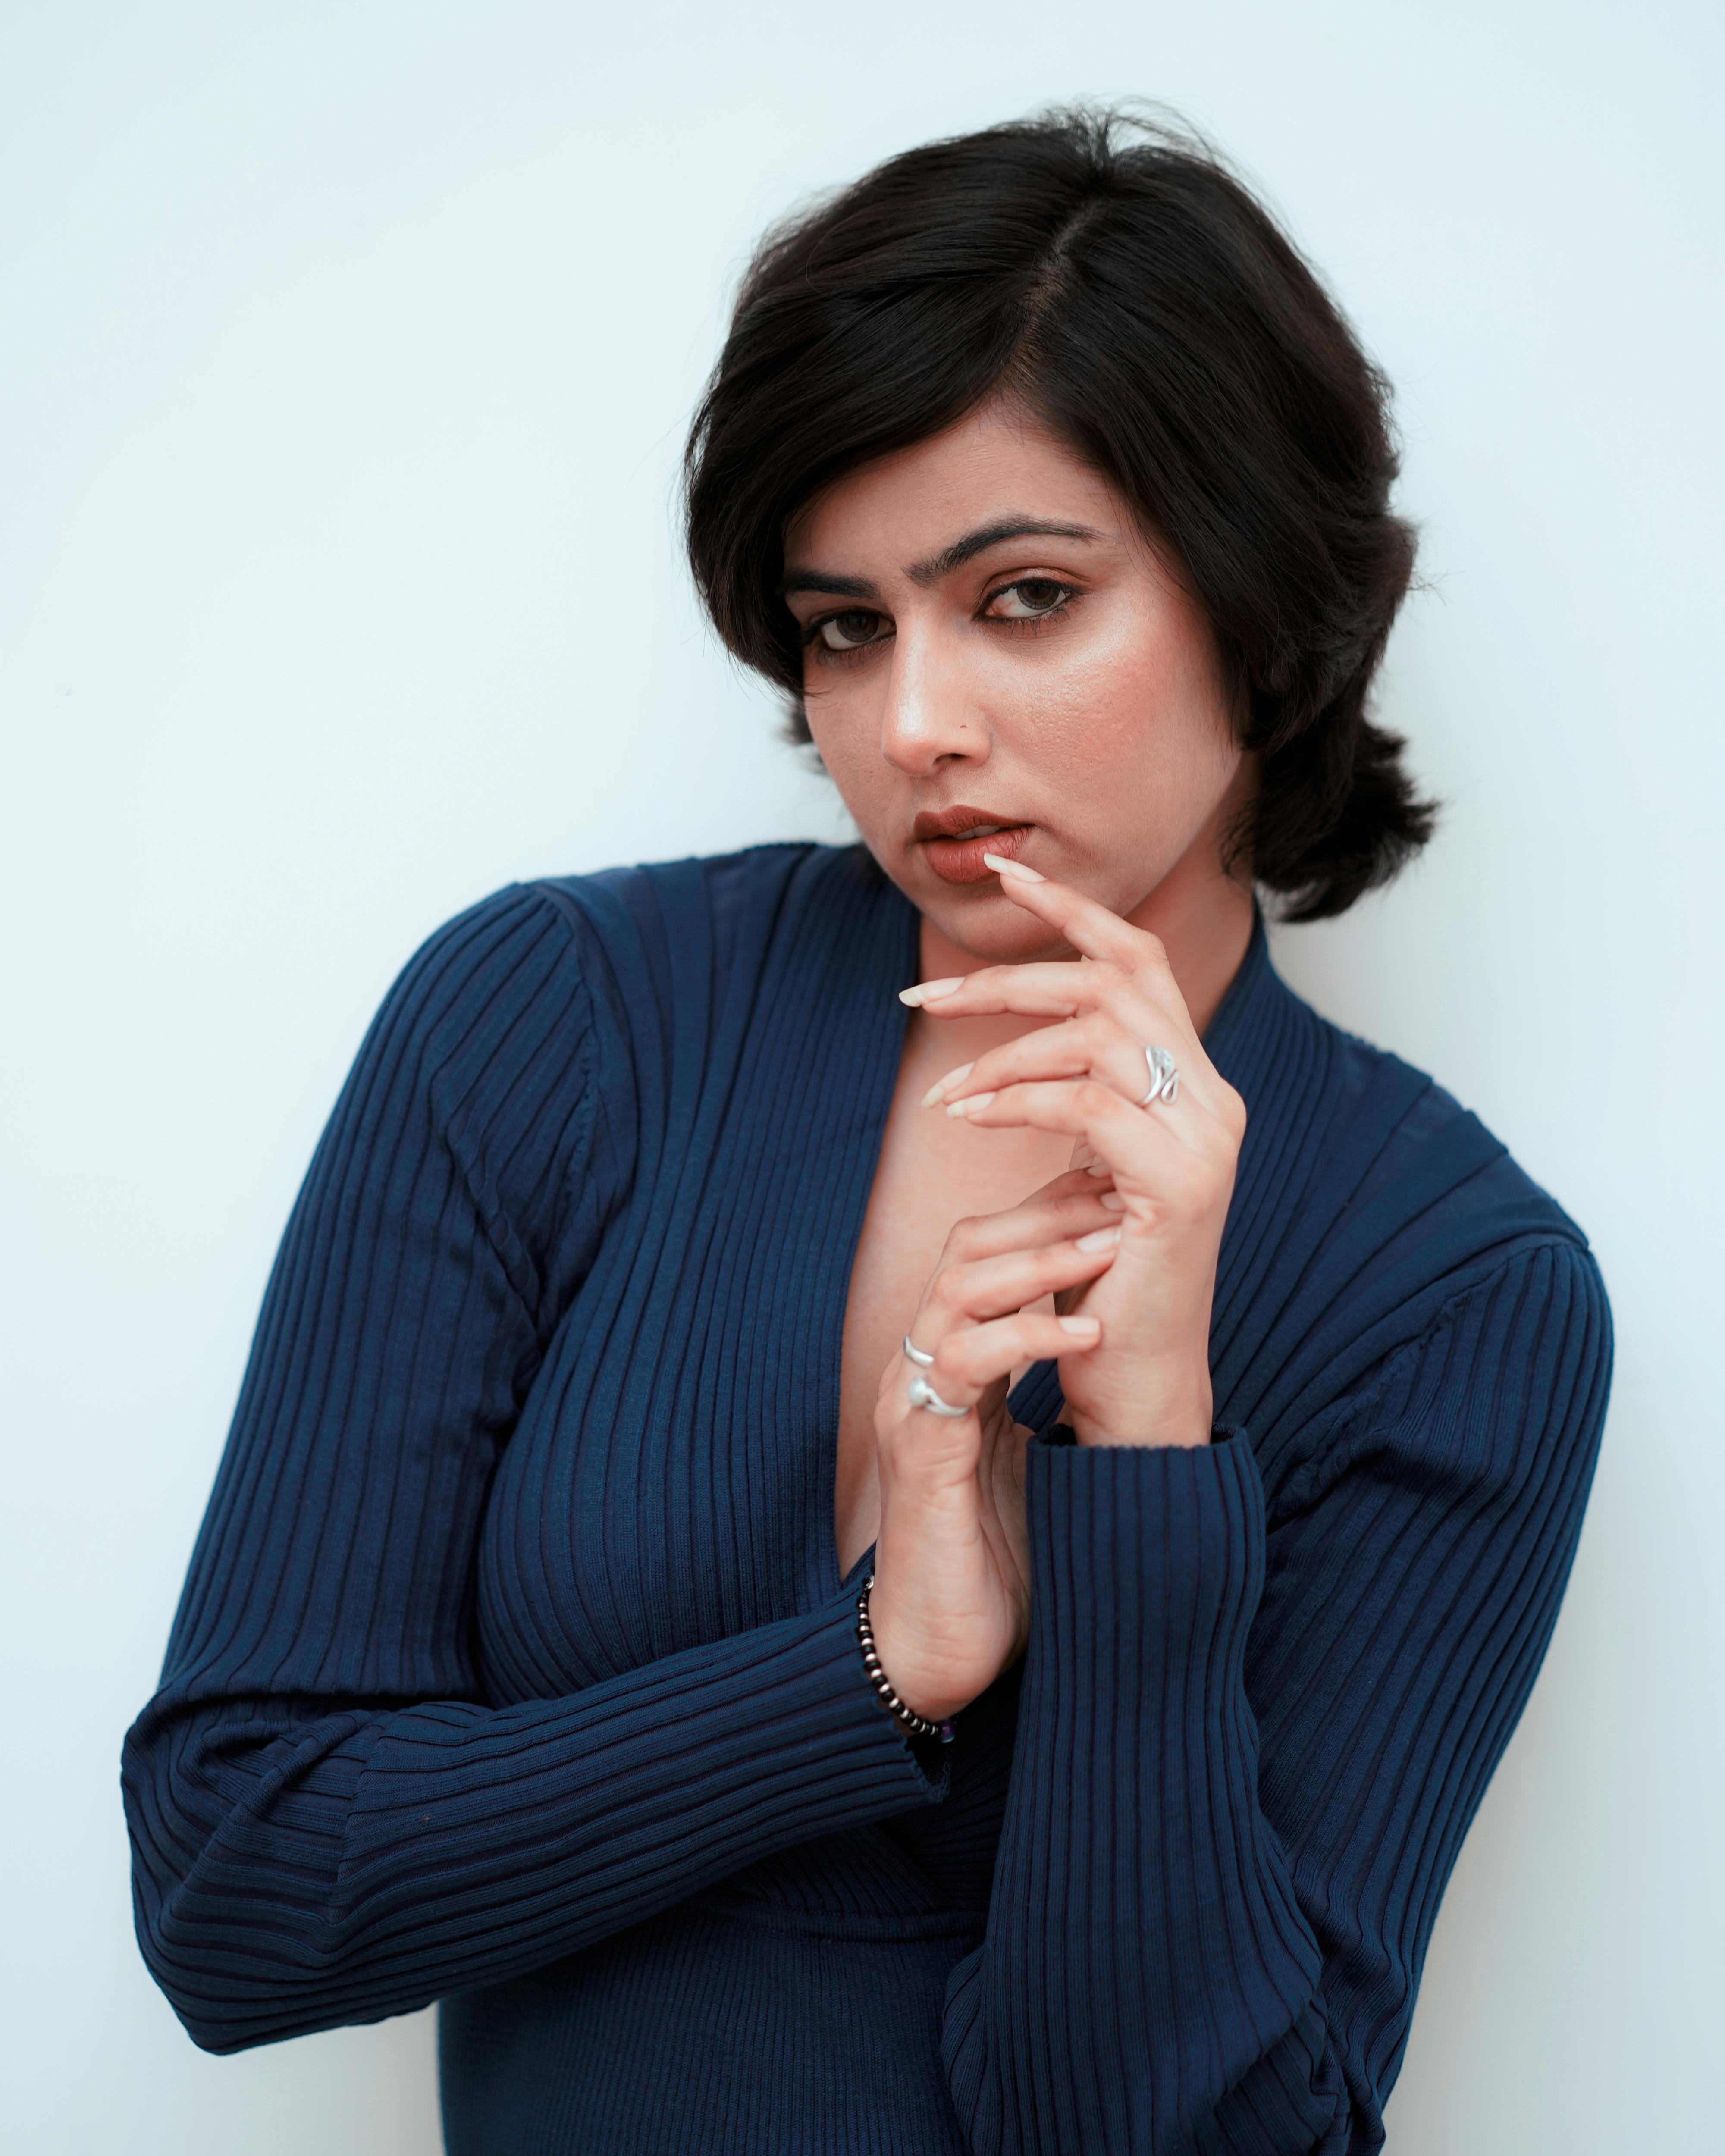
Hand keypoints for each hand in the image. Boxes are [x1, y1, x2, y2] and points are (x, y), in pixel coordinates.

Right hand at [866, 1169, 1122, 1720]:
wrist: (945, 1651)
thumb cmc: (999, 1556)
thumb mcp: (1034, 1451)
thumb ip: (1050, 1393)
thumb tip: (1115, 1346)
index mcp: (952, 1363)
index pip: (989, 1253)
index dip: (1050, 1212)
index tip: (1119, 1192)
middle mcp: (922, 1368)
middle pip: (968, 1247)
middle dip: (1047, 1213)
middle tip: (1121, 1196)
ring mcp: (913, 1404)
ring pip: (959, 1289)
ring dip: (1041, 1259)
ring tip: (1113, 1244)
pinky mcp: (919, 1450)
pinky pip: (963, 1364)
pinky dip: (1027, 1335)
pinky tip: (1087, 1331)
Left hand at [907, 857, 1246, 1450]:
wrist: (1137, 1379)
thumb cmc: (1099, 1279)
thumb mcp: (1088, 1172)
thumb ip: (1078, 1103)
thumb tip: (1022, 1047)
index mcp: (1195, 1086)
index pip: (1141, 960)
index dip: (1072, 909)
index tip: (1000, 873)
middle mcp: (1214, 1099)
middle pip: (1114, 978)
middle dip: (1012, 974)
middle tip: (925, 993)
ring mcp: (1206, 1140)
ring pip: (1097, 1033)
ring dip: (1002, 1049)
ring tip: (943, 1091)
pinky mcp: (1178, 1185)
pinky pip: (1086, 1103)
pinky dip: (1016, 1099)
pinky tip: (967, 1115)